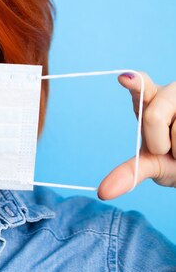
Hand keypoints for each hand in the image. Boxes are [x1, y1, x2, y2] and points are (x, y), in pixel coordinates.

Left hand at [98, 72, 175, 199]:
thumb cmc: (174, 160)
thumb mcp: (151, 165)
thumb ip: (129, 173)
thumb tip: (102, 193)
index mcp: (147, 101)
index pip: (140, 86)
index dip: (134, 81)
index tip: (124, 78)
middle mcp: (169, 93)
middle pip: (153, 117)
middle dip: (159, 143)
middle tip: (167, 149)